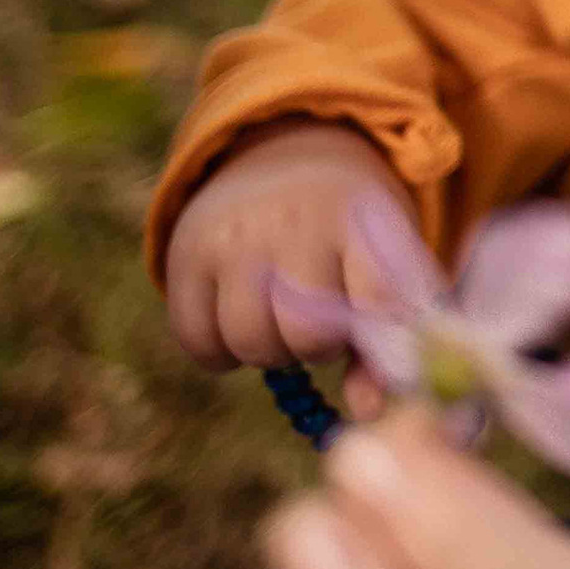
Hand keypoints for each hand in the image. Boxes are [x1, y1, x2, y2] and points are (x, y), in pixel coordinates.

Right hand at [163, 122, 419, 379]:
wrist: (283, 155)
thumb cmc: (349, 228)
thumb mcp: (382, 259)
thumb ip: (384, 338)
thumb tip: (368, 413)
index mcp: (356, 218)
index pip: (373, 303)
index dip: (373, 340)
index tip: (367, 338)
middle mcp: (292, 220)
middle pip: (305, 336)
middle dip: (317, 349)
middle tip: (319, 326)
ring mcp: (233, 234)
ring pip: (249, 343)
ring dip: (270, 351)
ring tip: (280, 320)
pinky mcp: (185, 252)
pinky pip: (198, 342)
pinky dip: (221, 353)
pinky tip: (240, 323)